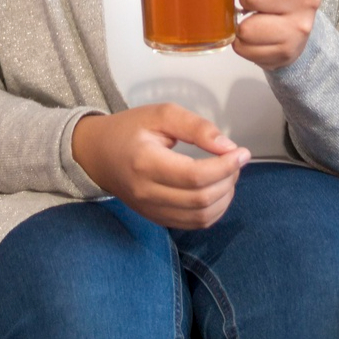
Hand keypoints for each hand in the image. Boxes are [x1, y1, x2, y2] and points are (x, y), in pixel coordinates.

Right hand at [70, 104, 249, 229]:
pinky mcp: (156, 218)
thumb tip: (228, 146)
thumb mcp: (161, 114)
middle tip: (235, 160)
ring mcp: (150, 210)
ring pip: (200, 217)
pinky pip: (192, 224)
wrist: (97, 154)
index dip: (225, 166)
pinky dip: (213, 210)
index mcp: (145, 162)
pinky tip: (217, 190)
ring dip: (224, 198)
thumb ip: (196, 127)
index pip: (195, 176)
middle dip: (228, 180)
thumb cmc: (130, 129)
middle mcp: (146, 192)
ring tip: (228, 174)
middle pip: (200, 199)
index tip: (241, 152)